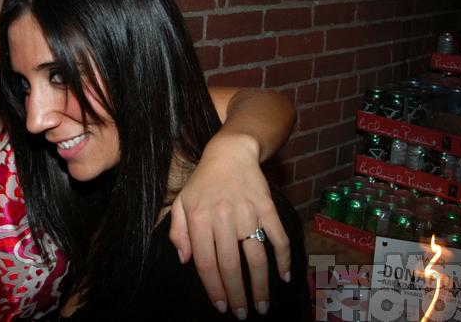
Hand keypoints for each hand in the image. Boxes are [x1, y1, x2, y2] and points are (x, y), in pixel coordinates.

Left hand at [169, 135, 290, 319]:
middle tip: (241, 314)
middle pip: (230, 265)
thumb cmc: (202, 182)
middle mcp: (223, 216)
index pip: (205, 262)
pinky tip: (283, 277)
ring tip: (261, 306)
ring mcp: (247, 212)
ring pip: (255, 256)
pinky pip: (278, 238)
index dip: (213, 288)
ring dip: (260, 285)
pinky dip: (283, 259)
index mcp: (199, 218)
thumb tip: (184, 260)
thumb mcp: (181, 202)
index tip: (221, 306)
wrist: (230, 153)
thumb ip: (177, 231)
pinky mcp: (267, 207)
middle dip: (237, 294)